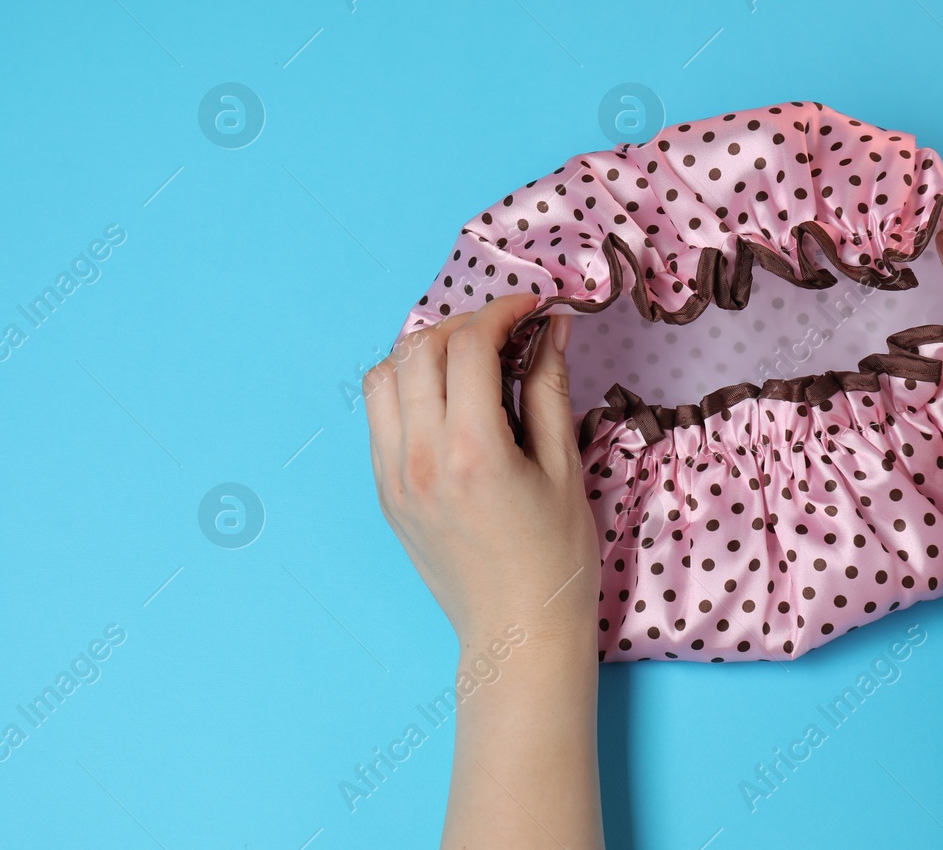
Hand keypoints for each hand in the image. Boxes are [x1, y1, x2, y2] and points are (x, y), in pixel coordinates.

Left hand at [362, 294, 597, 647]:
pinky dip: (407, 389)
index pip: (469, 347)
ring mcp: (393, 476)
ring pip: (385, 376)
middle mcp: (420, 457)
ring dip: (424, 352)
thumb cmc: (556, 558)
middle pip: (419, 349)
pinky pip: (379, 417)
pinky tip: (447, 400)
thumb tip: (552, 329)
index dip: (502, 312)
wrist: (518, 633)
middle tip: (504, 331)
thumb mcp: (564, 468)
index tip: (533, 308)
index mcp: (472, 451)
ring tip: (468, 361)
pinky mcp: (385, 492)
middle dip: (463, 325)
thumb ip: (549, 389)